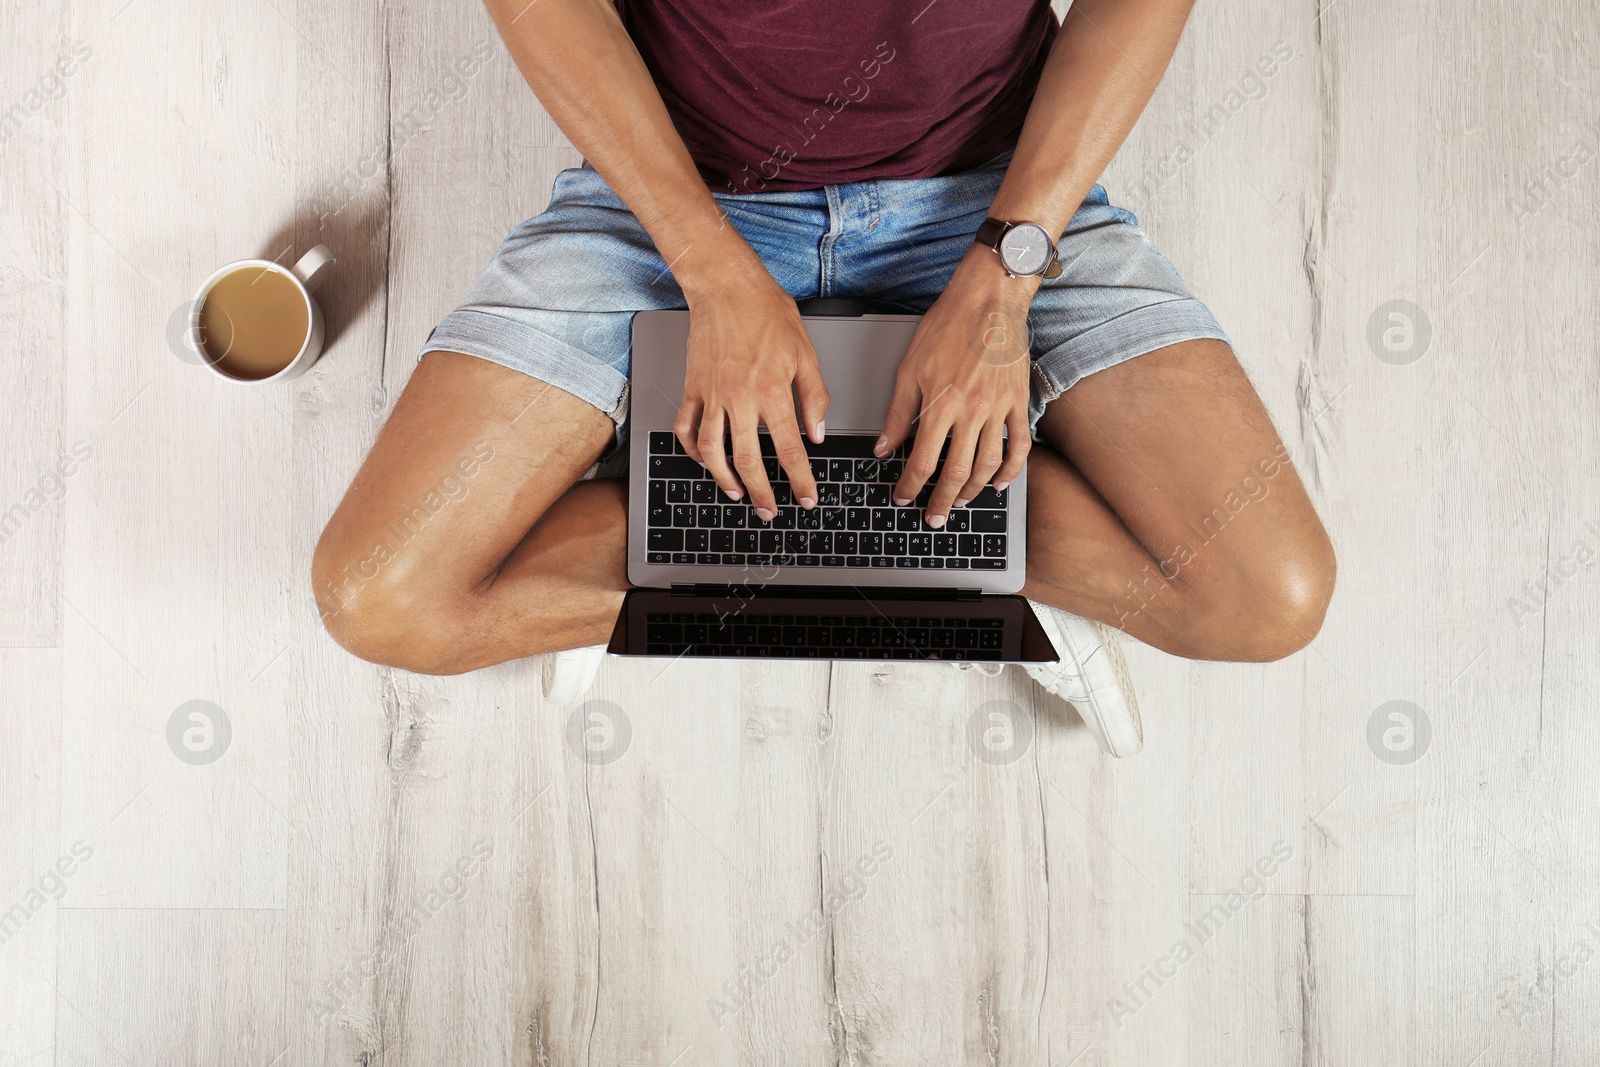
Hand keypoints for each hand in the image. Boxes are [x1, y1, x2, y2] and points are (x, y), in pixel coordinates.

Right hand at [674, 278, 828, 518]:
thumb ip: (814, 396)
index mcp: (772, 391)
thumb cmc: (765, 311)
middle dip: (762, 493)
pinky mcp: (693, 388)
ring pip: (712, 451)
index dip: (800, 480)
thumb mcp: (805, 352)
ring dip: (724, 479)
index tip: (807, 498)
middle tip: (770, 511)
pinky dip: (692, 451)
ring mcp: (712, 395)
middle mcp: (739, 398)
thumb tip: (817, 432)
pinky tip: (704, 461)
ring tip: (737, 495)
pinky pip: (686, 428)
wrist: (725, 286)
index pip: (790, 450)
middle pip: (748, 461)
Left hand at [876, 245, 1033, 527]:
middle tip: (933, 516)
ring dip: (973, 490)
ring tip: (960, 501)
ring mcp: (998, 409)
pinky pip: (1018, 445)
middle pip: (956, 471)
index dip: (911, 486)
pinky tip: (1001, 483)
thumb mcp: (909, 368)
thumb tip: (883, 447)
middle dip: (941, 500)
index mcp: (940, 404)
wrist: (989, 299)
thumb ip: (898, 413)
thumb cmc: (948, 325)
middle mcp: (971, 411)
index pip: (922, 460)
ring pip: (988, 464)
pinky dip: (1011, 470)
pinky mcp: (1018, 402)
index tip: (904, 497)